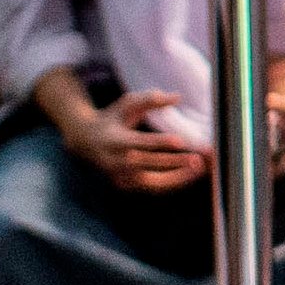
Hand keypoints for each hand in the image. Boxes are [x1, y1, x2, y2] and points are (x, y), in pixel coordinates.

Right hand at [65, 86, 208, 193]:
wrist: (85, 142)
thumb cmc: (112, 118)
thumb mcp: (126, 104)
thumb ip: (150, 99)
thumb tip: (177, 97)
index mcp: (115, 140)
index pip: (139, 143)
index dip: (159, 143)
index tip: (180, 141)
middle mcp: (116, 162)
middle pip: (148, 165)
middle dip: (174, 163)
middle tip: (197, 159)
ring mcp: (120, 176)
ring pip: (152, 182)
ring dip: (178, 177)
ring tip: (200, 168)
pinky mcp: (127, 186)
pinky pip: (153, 187)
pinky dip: (173, 182)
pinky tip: (191, 173)